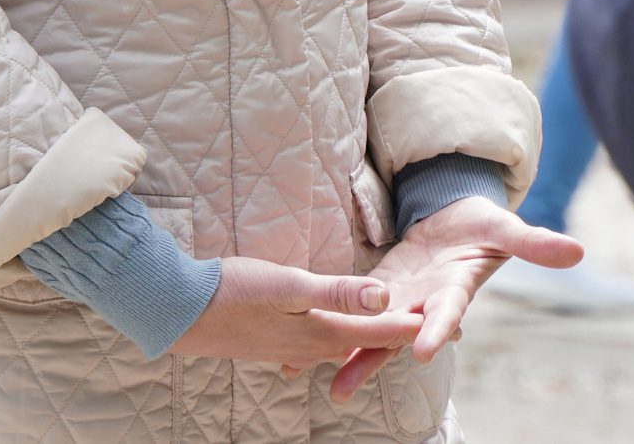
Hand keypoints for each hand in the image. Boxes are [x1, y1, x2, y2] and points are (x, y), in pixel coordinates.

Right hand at [165, 258, 420, 371]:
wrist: (179, 311)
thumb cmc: (234, 291)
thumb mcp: (290, 285)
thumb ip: (339, 293)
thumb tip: (385, 297)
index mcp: (321, 332)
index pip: (380, 329)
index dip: (416, 324)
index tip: (454, 322)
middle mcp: (310, 347)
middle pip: (366, 341)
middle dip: (400, 334)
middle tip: (436, 329)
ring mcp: (289, 348)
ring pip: (341, 345)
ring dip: (370, 337)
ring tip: (392, 331)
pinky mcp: (271, 343)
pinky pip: (317, 345)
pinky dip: (338, 340)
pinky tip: (333, 339)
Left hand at [325, 196, 582, 401]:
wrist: (456, 218)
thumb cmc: (482, 224)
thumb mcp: (506, 228)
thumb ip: (534, 244)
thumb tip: (579, 252)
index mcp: (454, 290)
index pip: (447, 314)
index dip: (438, 330)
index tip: (426, 351)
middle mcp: (423, 303)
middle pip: (394, 336)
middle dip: (369, 360)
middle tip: (341, 390)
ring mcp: (398, 298)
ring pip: (368, 330)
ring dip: (340, 352)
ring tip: (308, 376)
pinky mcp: (377, 286)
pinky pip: (351, 308)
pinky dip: (329, 324)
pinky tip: (297, 347)